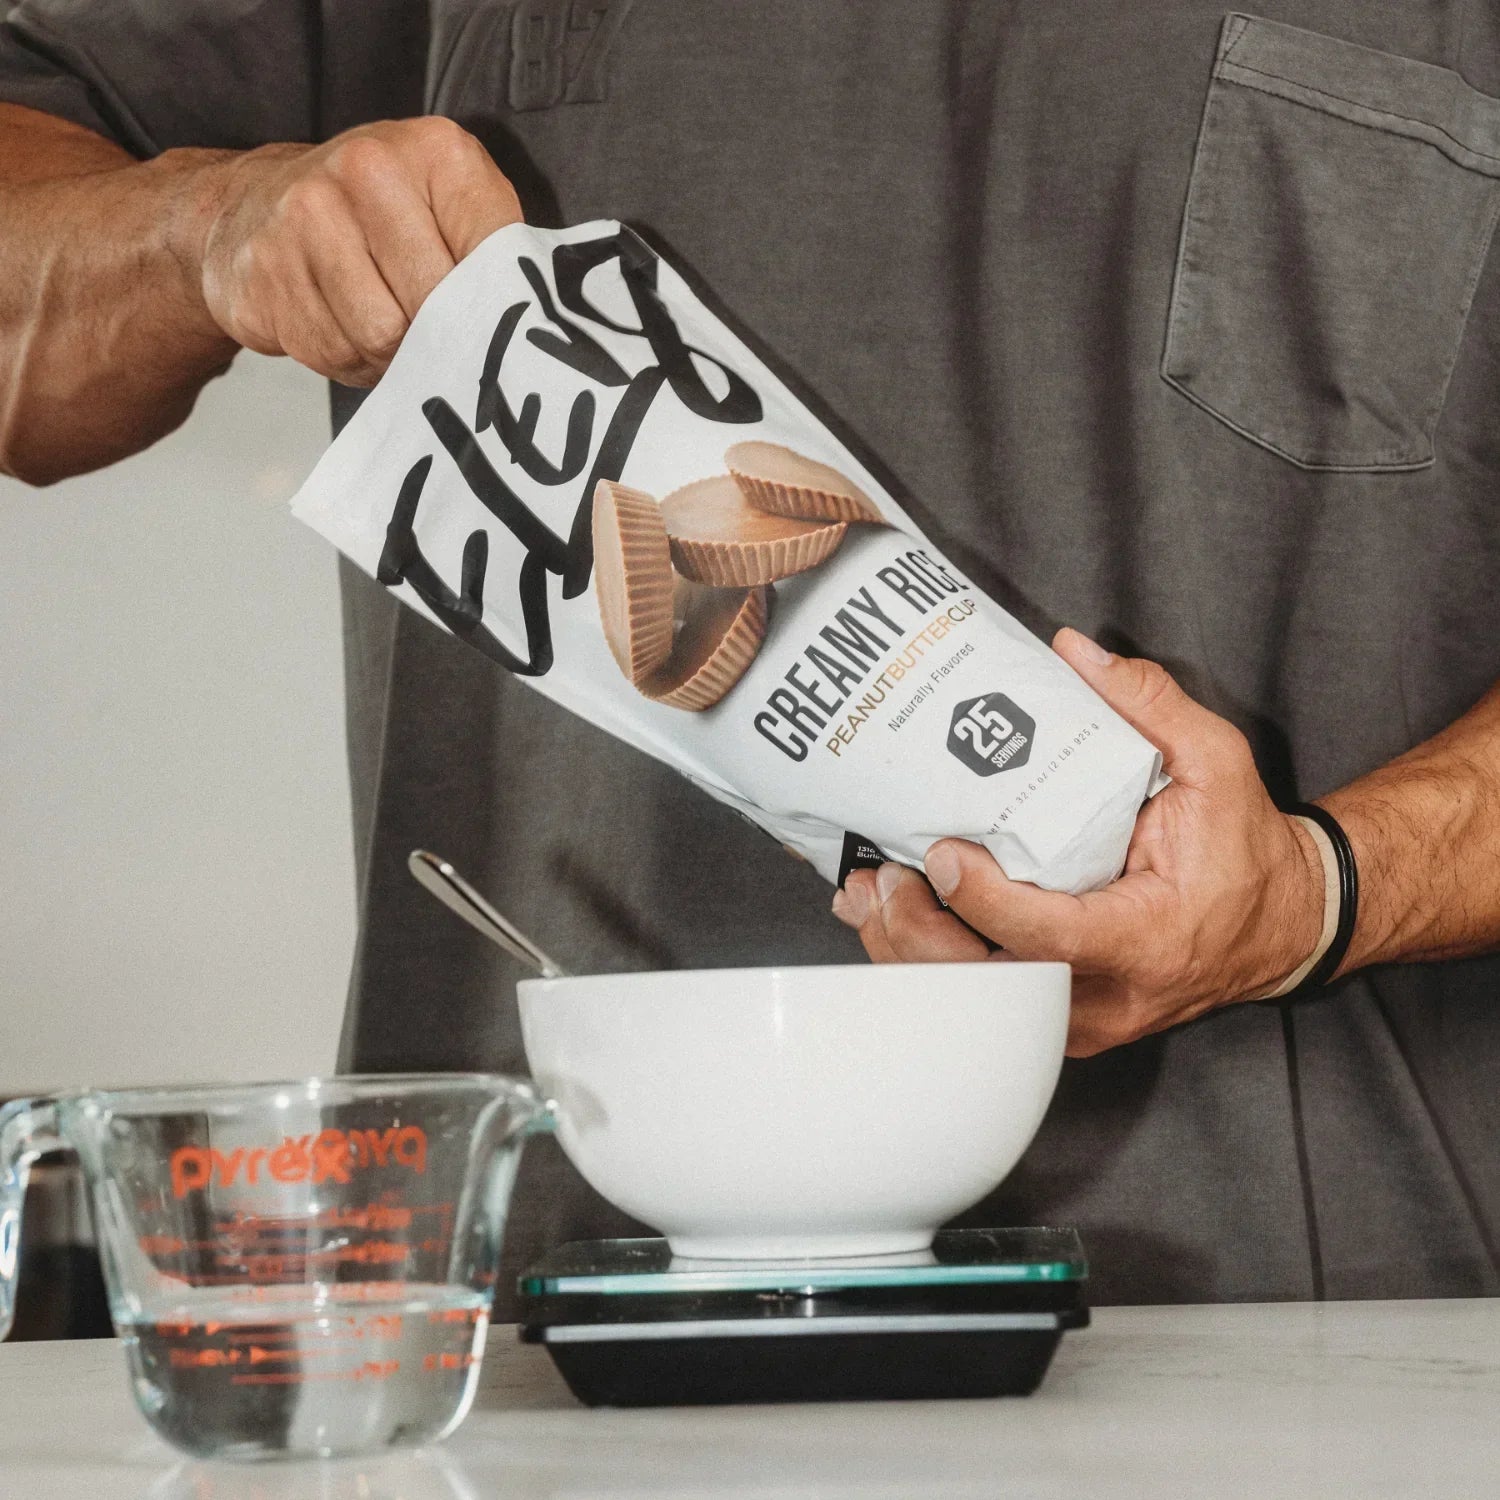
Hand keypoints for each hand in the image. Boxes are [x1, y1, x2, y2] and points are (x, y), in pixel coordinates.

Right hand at [196, 118, 520, 386]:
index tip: (485, 323)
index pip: (491, 257)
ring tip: (383, 326)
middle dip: (436, 335)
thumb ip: (494, 250)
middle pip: (432, 304)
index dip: (489, 308)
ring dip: (390, 355)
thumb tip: (526, 326)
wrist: (256, 204)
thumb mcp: (450, 206)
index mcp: (435, 151)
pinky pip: (332, 351)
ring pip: (381, 337)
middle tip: (430, 332)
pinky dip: (348, 359)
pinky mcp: (265, 269)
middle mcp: (366, 169)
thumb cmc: (376, 214)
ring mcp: (305, 215)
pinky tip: (342, 327)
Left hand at [831, 628, 1326, 1056]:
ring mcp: (1080, 1018)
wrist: (1279, 927)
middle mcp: (1108, 994)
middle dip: (922, 937)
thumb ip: (1151, 706)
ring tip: (868, 895)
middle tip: (882, 878)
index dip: (988, 902)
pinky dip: (927, 966)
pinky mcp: (1058, 1018)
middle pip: (994, 989)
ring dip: (910, 954)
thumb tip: (1071, 651)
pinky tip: (886, 924)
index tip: (942, 856)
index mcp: (1148, 936)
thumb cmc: (1246, 851)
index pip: (1053, 937)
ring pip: (978, 1006)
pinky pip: (984, 1003)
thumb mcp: (1218, 765)